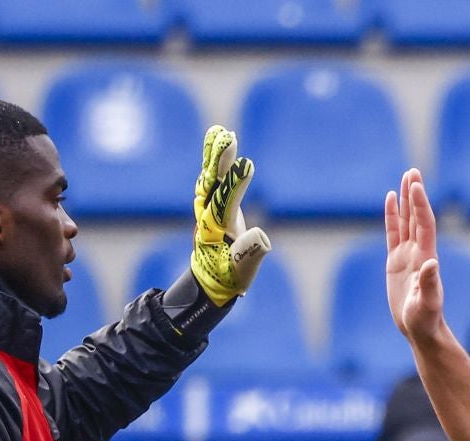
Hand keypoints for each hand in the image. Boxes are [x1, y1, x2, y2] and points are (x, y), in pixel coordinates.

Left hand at [190, 126, 271, 305]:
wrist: (209, 279)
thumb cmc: (228, 277)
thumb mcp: (240, 274)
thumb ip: (250, 256)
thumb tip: (260, 236)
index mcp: (215, 231)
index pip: (225, 203)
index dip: (234, 184)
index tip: (246, 165)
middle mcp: (208, 214)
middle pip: (212, 184)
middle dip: (219, 162)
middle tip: (226, 138)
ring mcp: (209, 207)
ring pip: (210, 176)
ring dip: (215, 154)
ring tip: (221, 131)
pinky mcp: (213, 202)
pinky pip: (213, 176)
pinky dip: (215, 158)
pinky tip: (220, 137)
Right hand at [384, 168, 444, 343]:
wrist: (420, 330)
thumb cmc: (426, 319)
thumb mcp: (428, 304)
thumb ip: (430, 284)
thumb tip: (431, 263)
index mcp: (426, 257)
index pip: (424, 224)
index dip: (420, 205)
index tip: (416, 185)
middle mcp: (418, 251)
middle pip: (417, 217)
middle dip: (415, 194)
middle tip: (413, 171)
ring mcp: (407, 255)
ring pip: (406, 221)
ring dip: (406, 200)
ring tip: (405, 177)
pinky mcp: (396, 262)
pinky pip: (393, 234)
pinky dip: (393, 216)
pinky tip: (391, 200)